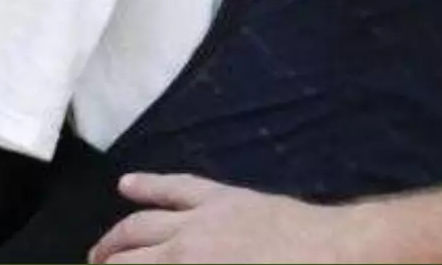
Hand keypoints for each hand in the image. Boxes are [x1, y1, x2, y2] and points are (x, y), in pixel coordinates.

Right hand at [90, 174, 366, 264]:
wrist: (343, 257)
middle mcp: (184, 248)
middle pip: (129, 260)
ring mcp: (201, 218)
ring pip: (141, 225)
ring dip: (114, 240)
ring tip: (97, 254)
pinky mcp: (223, 197)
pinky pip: (176, 187)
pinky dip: (148, 185)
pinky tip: (126, 184)